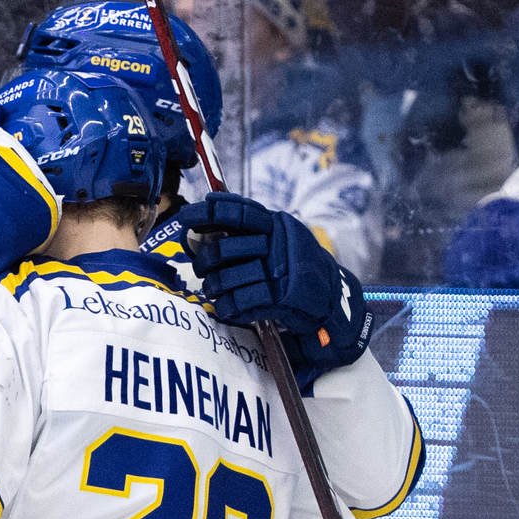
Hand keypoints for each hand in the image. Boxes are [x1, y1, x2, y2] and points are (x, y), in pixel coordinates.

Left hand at [179, 192, 371, 373]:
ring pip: (229, 277)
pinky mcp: (281, 298)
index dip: (210, 213)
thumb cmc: (296, 266)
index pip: (240, 212)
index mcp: (277, 225)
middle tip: (200, 267)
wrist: (332, 298)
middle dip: (205, 260)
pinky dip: (228, 306)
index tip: (187, 217)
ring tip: (212, 289)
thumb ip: (251, 229)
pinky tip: (226, 307)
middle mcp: (278, 244)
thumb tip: (209, 216)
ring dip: (213, 286)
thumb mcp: (281, 238)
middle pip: (226, 248)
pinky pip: (241, 301)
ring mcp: (280, 271)